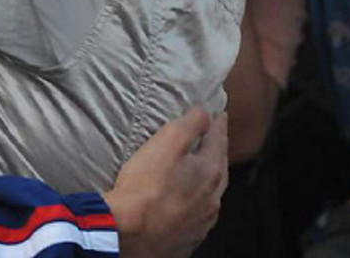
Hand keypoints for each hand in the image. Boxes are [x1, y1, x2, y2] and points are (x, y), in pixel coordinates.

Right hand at [106, 107, 227, 257]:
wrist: (129, 232)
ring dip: (209, 178)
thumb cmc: (145, 185)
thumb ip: (190, 123)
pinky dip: (198, 201)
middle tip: (214, 138)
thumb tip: (205, 112)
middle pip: (219, 167)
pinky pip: (199, 214)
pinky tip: (188, 201)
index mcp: (210, 172)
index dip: (218, 124)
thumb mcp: (167, 141)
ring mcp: (202, 221)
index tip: (220, 115)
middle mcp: (213, 198)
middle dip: (217, 150)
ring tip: (202, 168)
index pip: (219, 140)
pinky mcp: (188, 238)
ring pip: (212, 193)